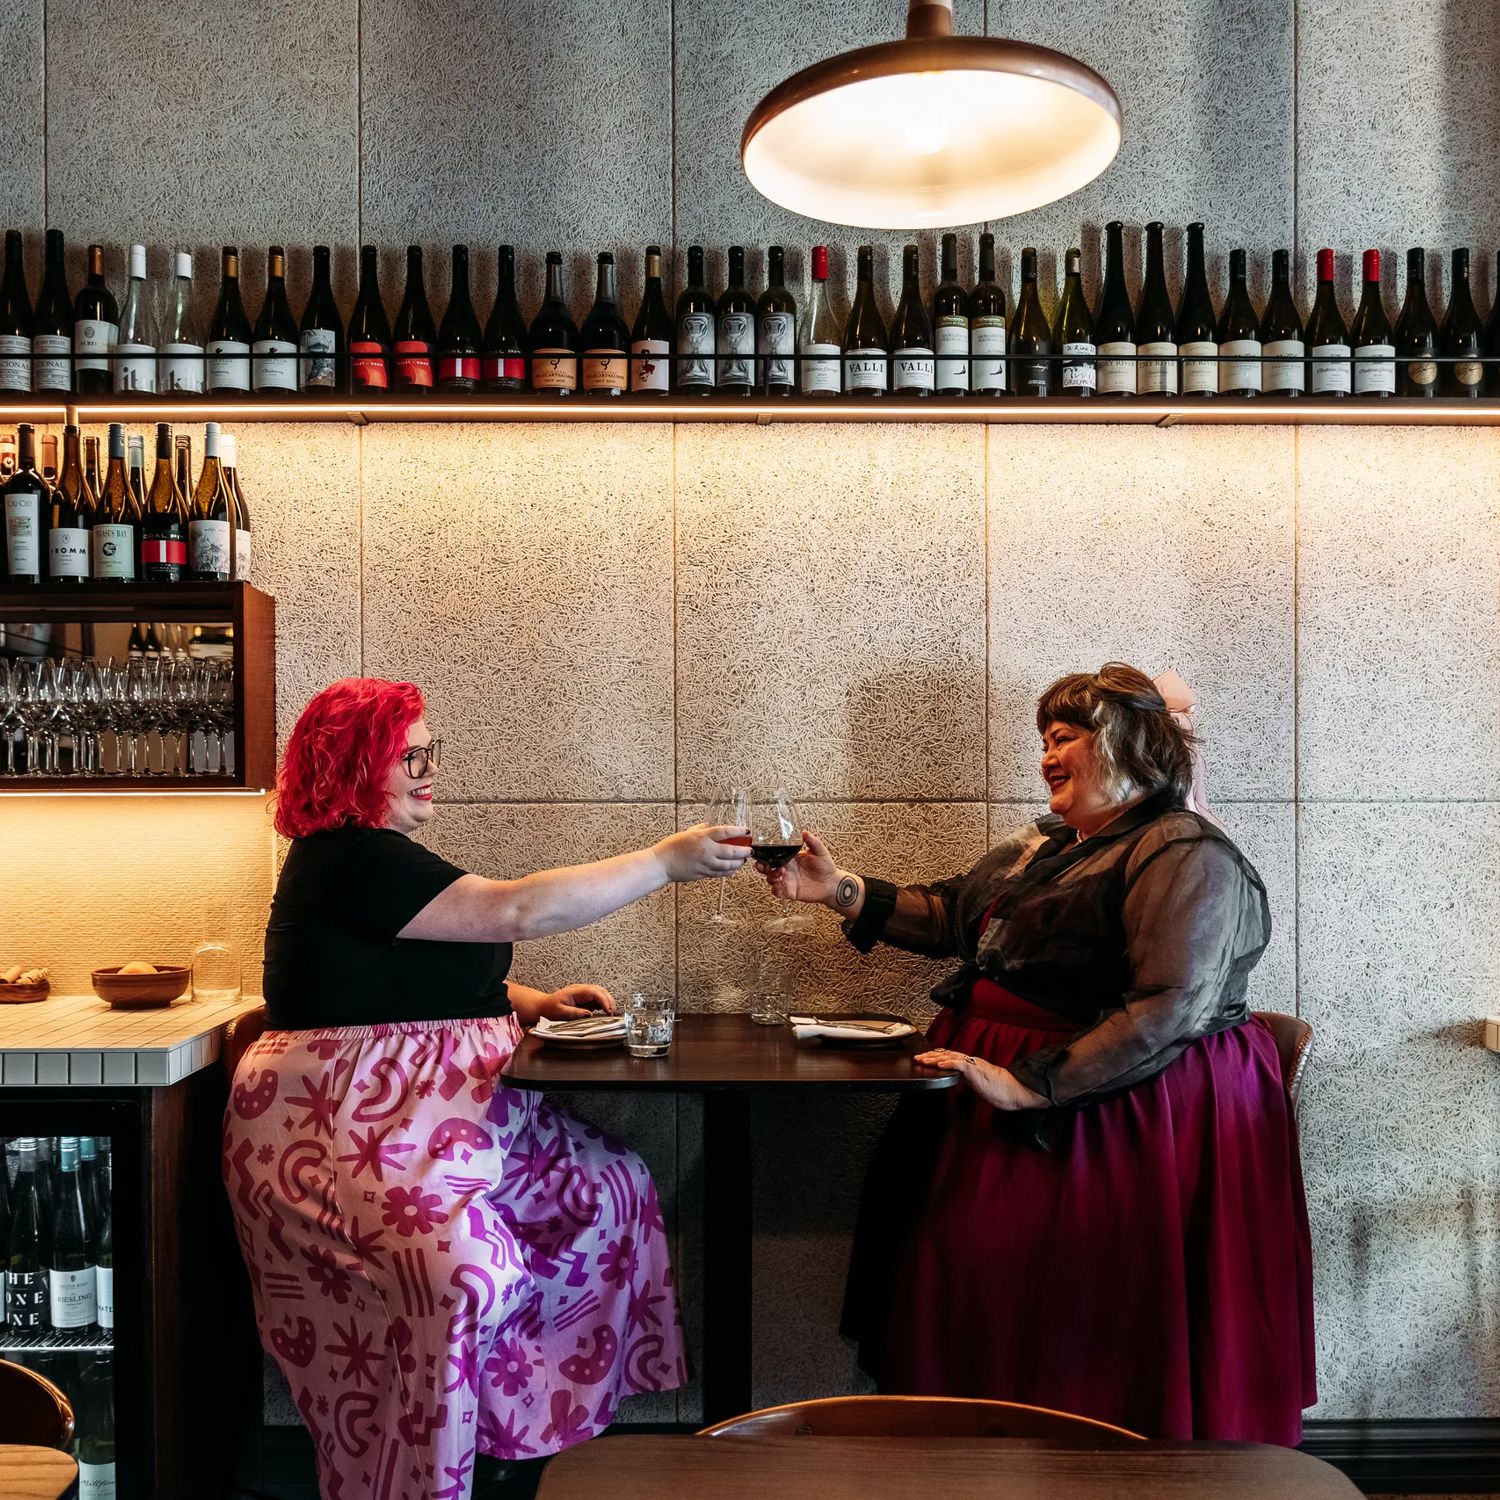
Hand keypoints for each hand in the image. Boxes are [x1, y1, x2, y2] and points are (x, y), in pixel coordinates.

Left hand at [536, 983, 616, 1020]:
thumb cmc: (550, 1008)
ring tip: (611, 1012)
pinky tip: (606, 1011)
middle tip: (612, 1012)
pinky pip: (597, 998)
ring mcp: (583, 993)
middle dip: (609, 1000)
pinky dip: (604, 1003)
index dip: (604, 1000)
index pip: (594, 992)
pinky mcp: (584, 998)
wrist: (544, 1006)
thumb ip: (575, 1013)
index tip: (608, 1010)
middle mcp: (581, 989)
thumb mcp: (560, 1012)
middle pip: (600, 990)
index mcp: (576, 991)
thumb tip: (589, 1014)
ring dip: (608, 1001)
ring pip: (601, 992)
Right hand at [653, 824, 753, 882]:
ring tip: (743, 860)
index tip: (747, 831)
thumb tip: (709, 825)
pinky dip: (728, 871)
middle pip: (731, 851)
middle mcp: (706, 851)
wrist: (661, 864)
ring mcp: (705, 864)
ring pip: (728, 865)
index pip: (725, 832)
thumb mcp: (687, 833)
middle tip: (749, 850)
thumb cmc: (671, 847)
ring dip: (738, 863)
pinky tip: (732, 869)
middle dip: (743, 851)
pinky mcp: (703, 874)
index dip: (738, 831)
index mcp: (702, 837)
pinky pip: (719, 873)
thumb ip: (701, 829)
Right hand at [762, 829, 838, 903]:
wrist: (832, 883)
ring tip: (780, 873)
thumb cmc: (826, 867)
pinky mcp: (790, 892)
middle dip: (761, 867)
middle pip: (767, 868)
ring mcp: (787, 881)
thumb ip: (813, 842)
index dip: (765, 855)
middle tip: (763, 865)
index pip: (773, 856)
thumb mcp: (820, 852)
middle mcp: (786, 870)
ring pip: (770, 880)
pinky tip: (779, 887)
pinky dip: (776, 890)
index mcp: (790, 859)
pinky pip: (778, 892)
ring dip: (771, 877)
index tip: (762, 854)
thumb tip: (805, 832)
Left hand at [915, 1048, 1048, 1110]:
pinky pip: (960, 1065)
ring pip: (950, 1057)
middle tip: (917, 1057)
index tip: (925, 1056)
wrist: (1013, 1090)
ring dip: (934, 1059)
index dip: (936, 1055)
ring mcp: (973, 1065)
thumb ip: (968, 1077)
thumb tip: (958, 1077)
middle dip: (930, 1056)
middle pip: (947, 1055)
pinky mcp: (977, 1071)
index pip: (951, 1056)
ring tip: (923, 1060)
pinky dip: (948, 1063)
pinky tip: (938, 1065)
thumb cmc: (999, 1089)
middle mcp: (971, 1061)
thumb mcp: (979, 1082)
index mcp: (971, 1064)